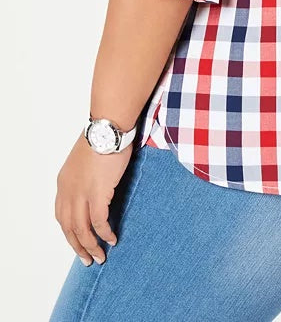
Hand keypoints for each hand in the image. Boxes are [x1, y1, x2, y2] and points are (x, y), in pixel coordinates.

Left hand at [54, 131, 132, 265]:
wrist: (108, 128)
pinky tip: (111, 239)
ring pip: (81, 229)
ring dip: (90, 246)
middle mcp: (68, 191)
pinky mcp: (97, 194)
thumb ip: (85, 177)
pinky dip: (104, 234)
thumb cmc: (102, 138)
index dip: (70, 232)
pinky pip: (98, 222)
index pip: (62, 215)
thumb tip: (97, 186)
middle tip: (87, 259)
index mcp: (64, 183)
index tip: (79, 241)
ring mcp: (81, 194)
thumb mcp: (85, 160)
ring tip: (100, 256)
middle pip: (69, 227)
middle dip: (78, 246)